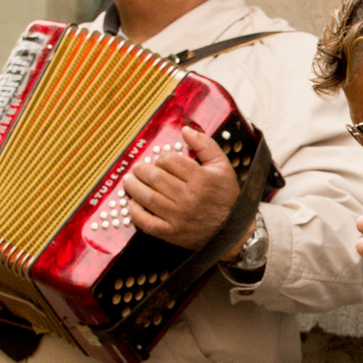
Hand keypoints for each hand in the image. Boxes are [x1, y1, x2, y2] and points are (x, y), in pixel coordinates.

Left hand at [123, 126, 240, 250]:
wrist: (233, 230)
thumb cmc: (226, 196)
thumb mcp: (222, 166)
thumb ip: (205, 145)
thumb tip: (185, 130)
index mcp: (201, 179)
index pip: (170, 161)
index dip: (161, 158)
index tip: (160, 161)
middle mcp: (189, 197)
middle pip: (155, 178)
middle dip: (141, 170)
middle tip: (137, 168)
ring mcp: (179, 217)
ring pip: (148, 198)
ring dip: (133, 187)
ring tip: (129, 181)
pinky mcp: (172, 233)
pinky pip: (147, 223)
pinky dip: (135, 213)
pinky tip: (132, 204)